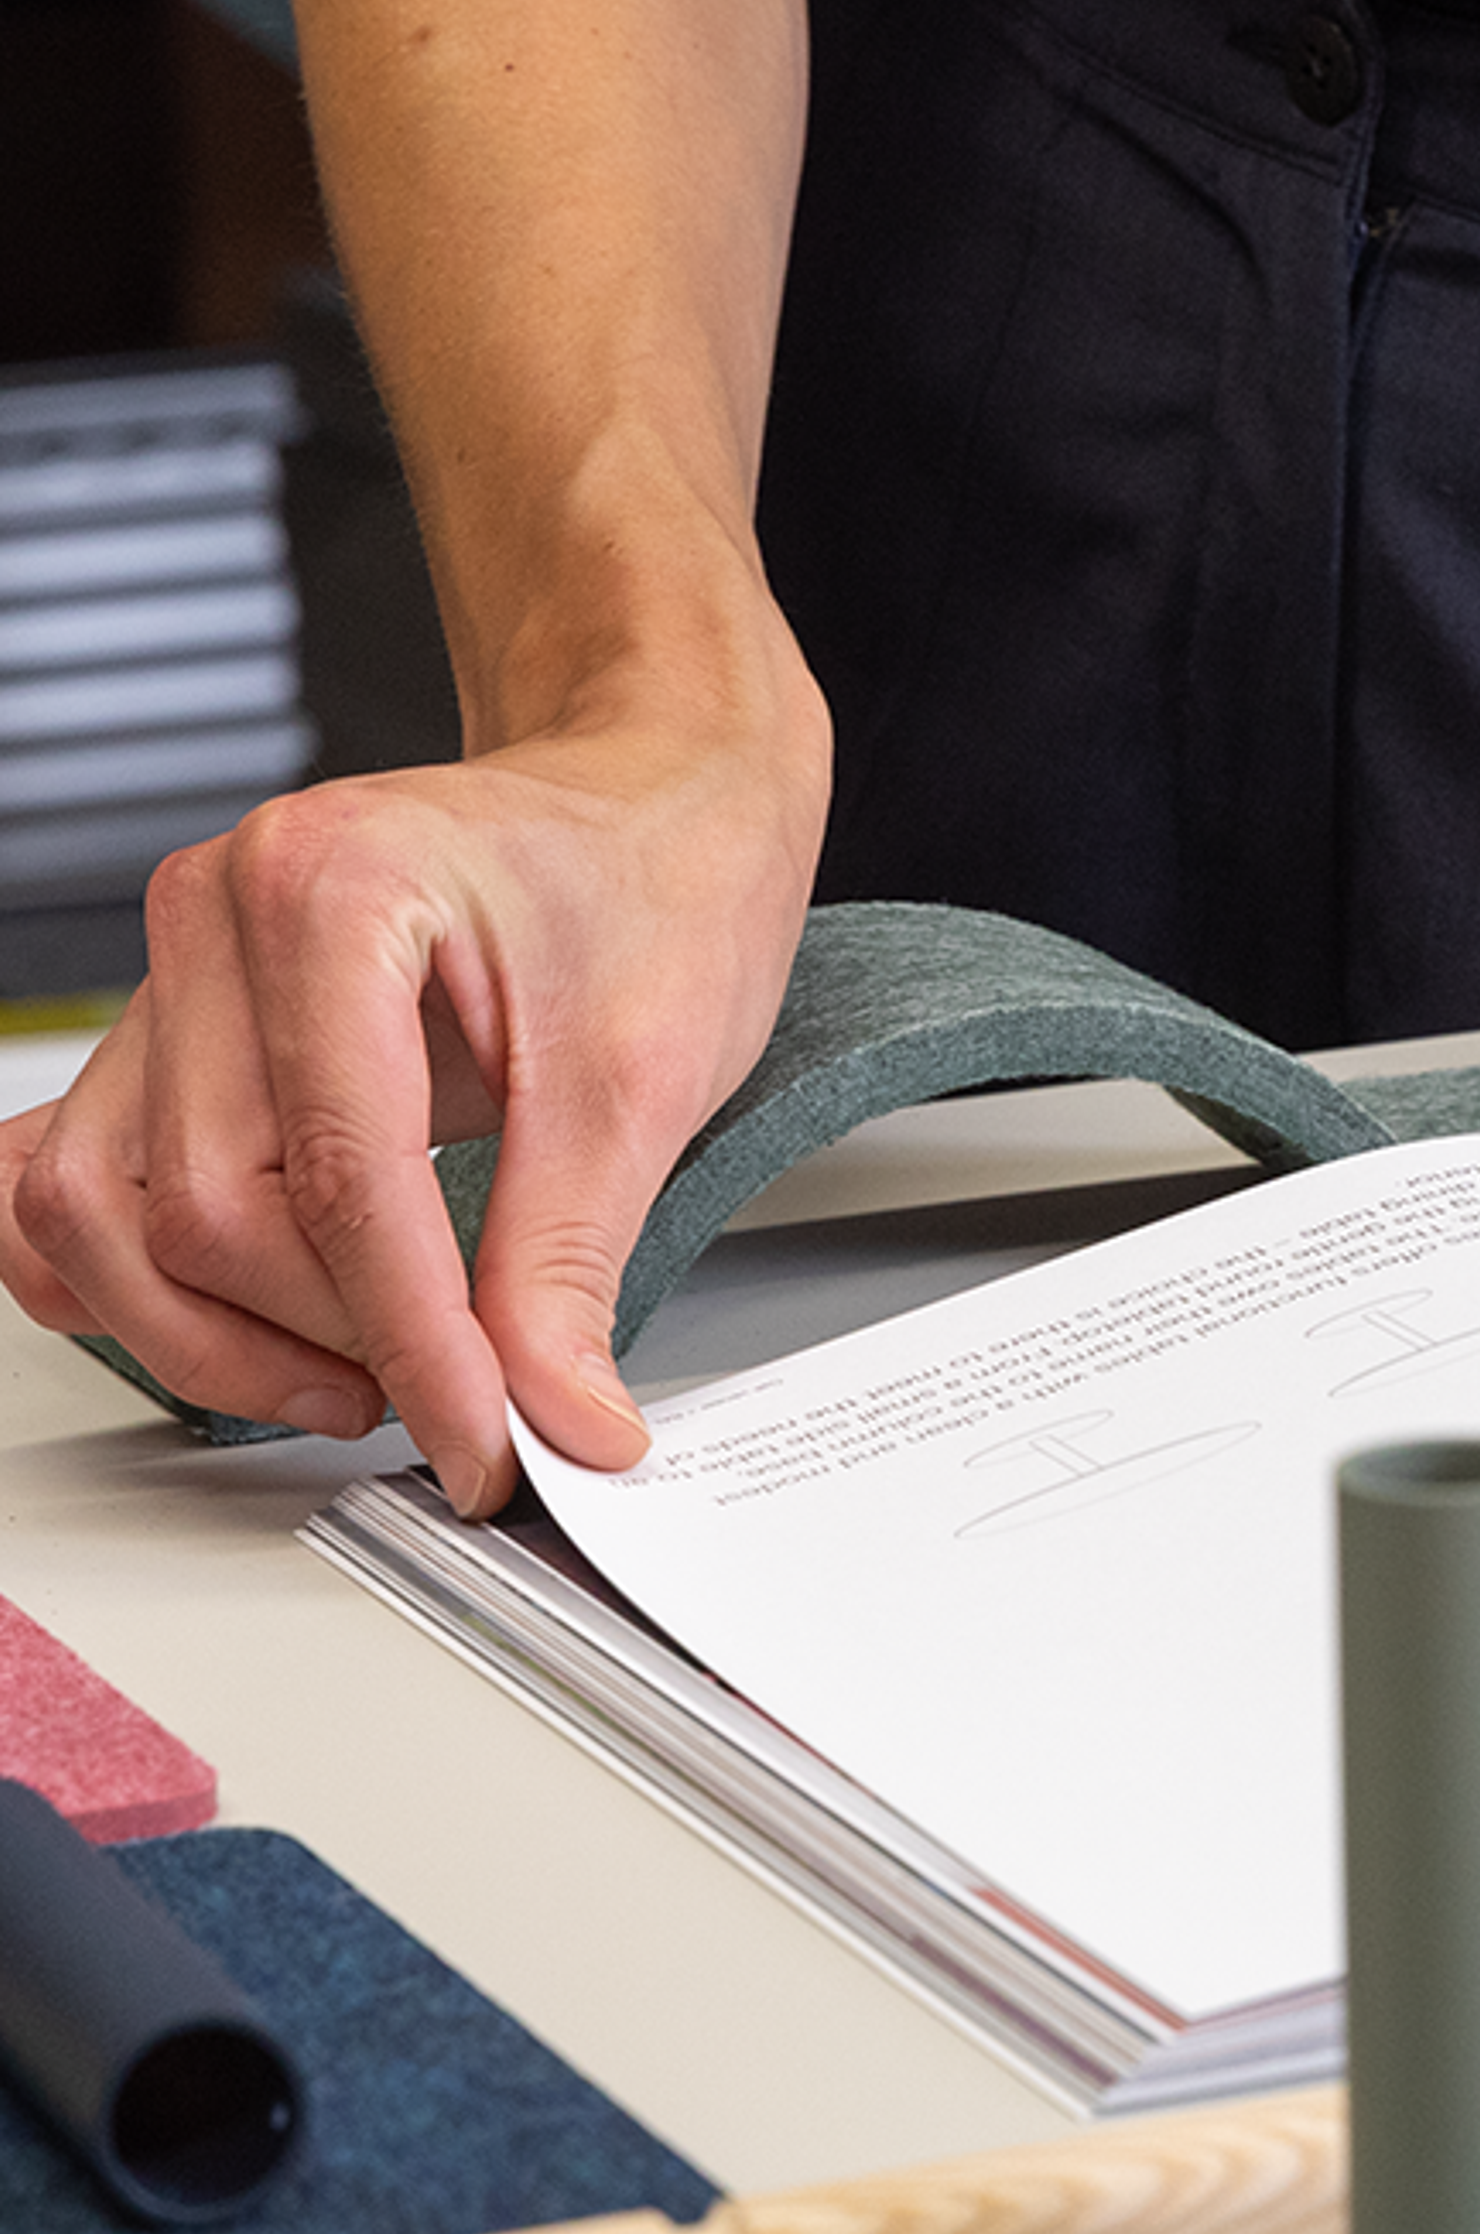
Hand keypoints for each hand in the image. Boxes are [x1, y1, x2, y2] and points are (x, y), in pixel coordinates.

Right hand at [0, 697, 822, 1517]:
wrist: (653, 791)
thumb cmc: (654, 875)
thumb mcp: (645, 1079)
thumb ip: (570, 1266)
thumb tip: (552, 1420)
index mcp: (334, 889)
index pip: (336, 1180)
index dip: (410, 1343)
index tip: (481, 1442)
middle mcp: (218, 913)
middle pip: (201, 1210)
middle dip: (324, 1339)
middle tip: (456, 1394)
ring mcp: (175, 968)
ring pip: (98, 1213)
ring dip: (211, 1334)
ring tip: (359, 1372)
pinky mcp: (167, 1023)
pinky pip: (72, 1179)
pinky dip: (131, 1276)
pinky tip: (246, 1322)